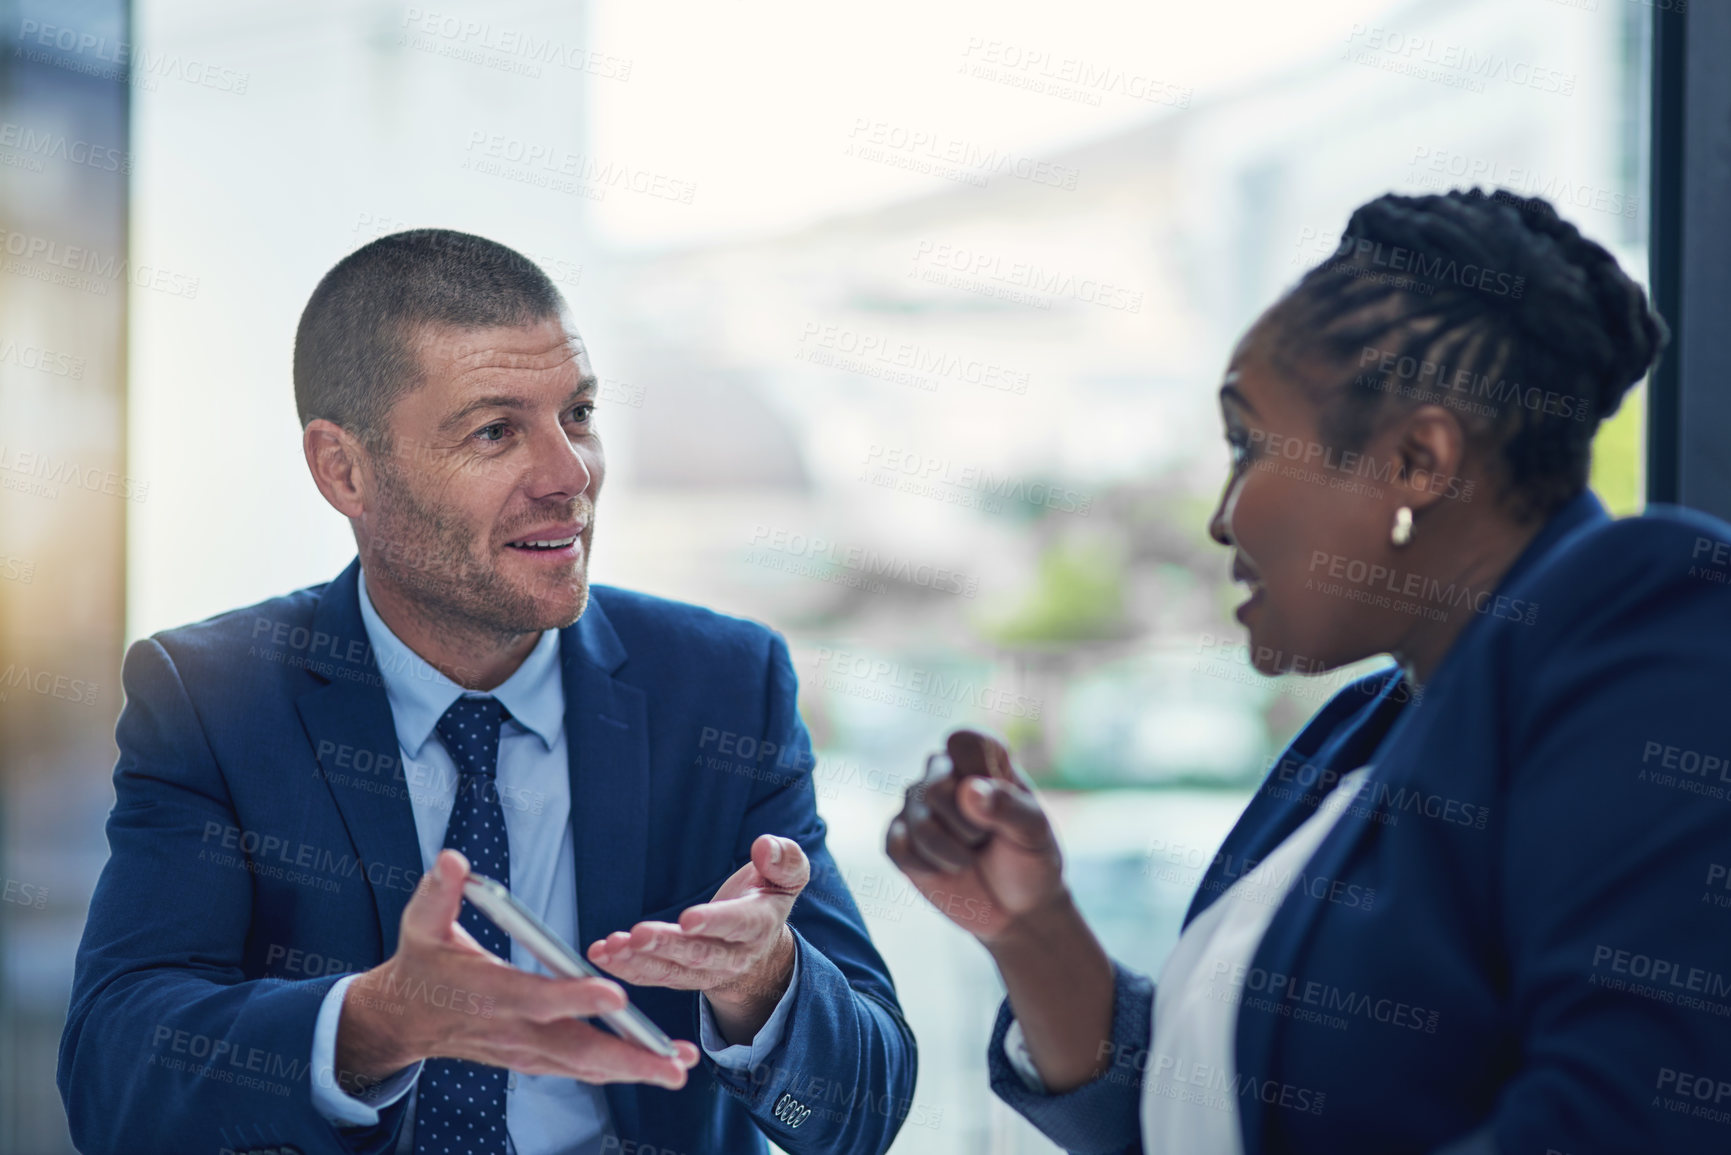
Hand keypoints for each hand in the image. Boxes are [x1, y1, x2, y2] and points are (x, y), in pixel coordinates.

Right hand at [335, 849, 699, 1093]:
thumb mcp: (421, 924)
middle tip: (673, 1062)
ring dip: (634, 1069)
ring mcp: (524, 1051)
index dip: (574, 999)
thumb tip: (453, 861)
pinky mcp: (531, 1059)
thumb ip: (439, 892)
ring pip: (584, 1066)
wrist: (403, 1021)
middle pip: (574, 1049)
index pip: (536, 998)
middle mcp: (511, 1029)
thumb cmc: (421, 965)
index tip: (615, 995)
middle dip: (627, 1057)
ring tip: (679, 1067)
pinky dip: (617, 1071)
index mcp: (488, 993)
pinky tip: (655, 1066)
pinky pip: (579, 1069)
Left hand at [587, 834, 807, 1043]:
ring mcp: (705, 972)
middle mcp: (733, 956)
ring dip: (639, 960)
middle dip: (667, 945)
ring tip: (611, 947)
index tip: (688, 918)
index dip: (714, 921)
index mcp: (758, 925)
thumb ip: (784, 860)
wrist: (760, 949)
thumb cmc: (766, 900)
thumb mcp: (787, 877)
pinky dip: (626, 968)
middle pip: (699, 953)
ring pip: (671, 970)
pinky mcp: (681, 978)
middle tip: (638, 934)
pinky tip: (602, 954)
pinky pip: (653, 977)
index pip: (738, 924)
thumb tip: (765, 846)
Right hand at [886, 729, 1066, 944]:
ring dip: (952, 854)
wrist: (1016, 908)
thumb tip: (967, 790)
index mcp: (981, 759)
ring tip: (971, 858)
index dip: (976, 773)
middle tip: (987, 839)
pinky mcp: (899, 839)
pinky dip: (928, 868)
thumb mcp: (1034, 833)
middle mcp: (943, 773)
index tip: (997, 798)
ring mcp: (917, 805)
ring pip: (919, 823)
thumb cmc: (1031, 859)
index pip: (963, 741)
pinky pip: (897, 847)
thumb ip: (1008, 806)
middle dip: (969, 828)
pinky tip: (946, 870)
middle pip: (937, 788)